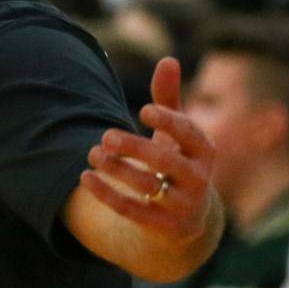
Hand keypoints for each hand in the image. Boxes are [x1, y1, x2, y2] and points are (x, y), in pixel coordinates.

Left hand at [80, 57, 215, 245]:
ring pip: (149, 187)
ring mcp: (182, 206)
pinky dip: (107, 194)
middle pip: (167, 163)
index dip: (170, 122)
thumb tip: (168, 59)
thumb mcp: (175, 135)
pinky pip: (133, 212)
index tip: (143, 110)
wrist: (184, 221)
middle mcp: (199, 180)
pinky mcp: (163, 228)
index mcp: (204, 152)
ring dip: (117, 169)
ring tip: (92, 153)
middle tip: (106, 134)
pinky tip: (85, 177)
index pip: (191, 135)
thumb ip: (169, 99)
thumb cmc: (175, 162)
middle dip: (136, 148)